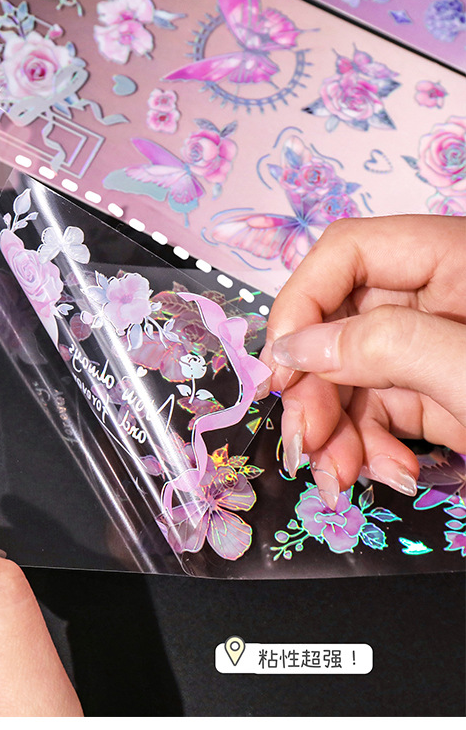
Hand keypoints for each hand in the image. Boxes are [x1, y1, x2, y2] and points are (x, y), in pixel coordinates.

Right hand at [261, 215, 465, 508]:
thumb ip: (382, 347)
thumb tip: (294, 347)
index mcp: (457, 259)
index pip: (348, 253)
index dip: (302, 302)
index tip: (280, 366)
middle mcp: (441, 297)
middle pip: (340, 322)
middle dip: (315, 386)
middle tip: (305, 443)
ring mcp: (439, 350)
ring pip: (351, 374)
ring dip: (333, 428)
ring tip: (338, 476)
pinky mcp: (442, 395)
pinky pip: (379, 411)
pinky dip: (367, 445)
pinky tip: (383, 473)